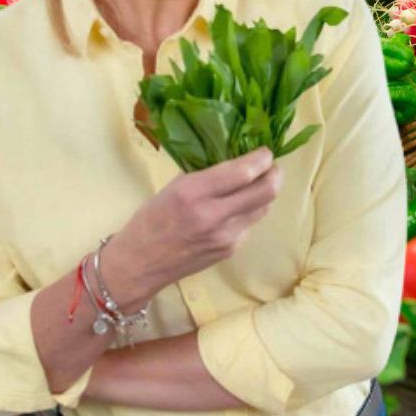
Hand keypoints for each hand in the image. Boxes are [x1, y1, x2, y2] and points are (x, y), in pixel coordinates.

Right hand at [102, 148, 281, 306]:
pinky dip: (250, 211)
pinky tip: (238, 207)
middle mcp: (214, 215)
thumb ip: (206, 174)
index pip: (243, 172)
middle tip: (271, 166)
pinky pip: (250, 224)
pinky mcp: (230, 251)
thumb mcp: (173, 187)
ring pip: (264, 208)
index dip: (262, 158)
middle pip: (266, 191)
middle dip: (275, 174)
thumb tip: (237, 159)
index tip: (265, 150)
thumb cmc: (151, 220)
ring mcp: (226, 237)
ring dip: (266, 192)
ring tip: (258, 182)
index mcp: (194, 193)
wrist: (140, 265)